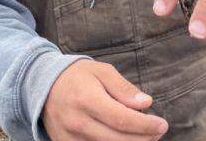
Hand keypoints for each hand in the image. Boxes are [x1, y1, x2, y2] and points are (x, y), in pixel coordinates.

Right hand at [42, 59, 167, 139]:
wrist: (43, 87)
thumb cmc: (78, 77)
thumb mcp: (102, 71)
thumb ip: (124, 88)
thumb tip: (146, 103)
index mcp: (87, 100)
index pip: (122, 119)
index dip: (146, 125)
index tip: (162, 124)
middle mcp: (78, 122)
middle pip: (118, 140)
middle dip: (144, 138)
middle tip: (157, 131)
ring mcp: (70, 139)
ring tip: (144, 136)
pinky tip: (126, 139)